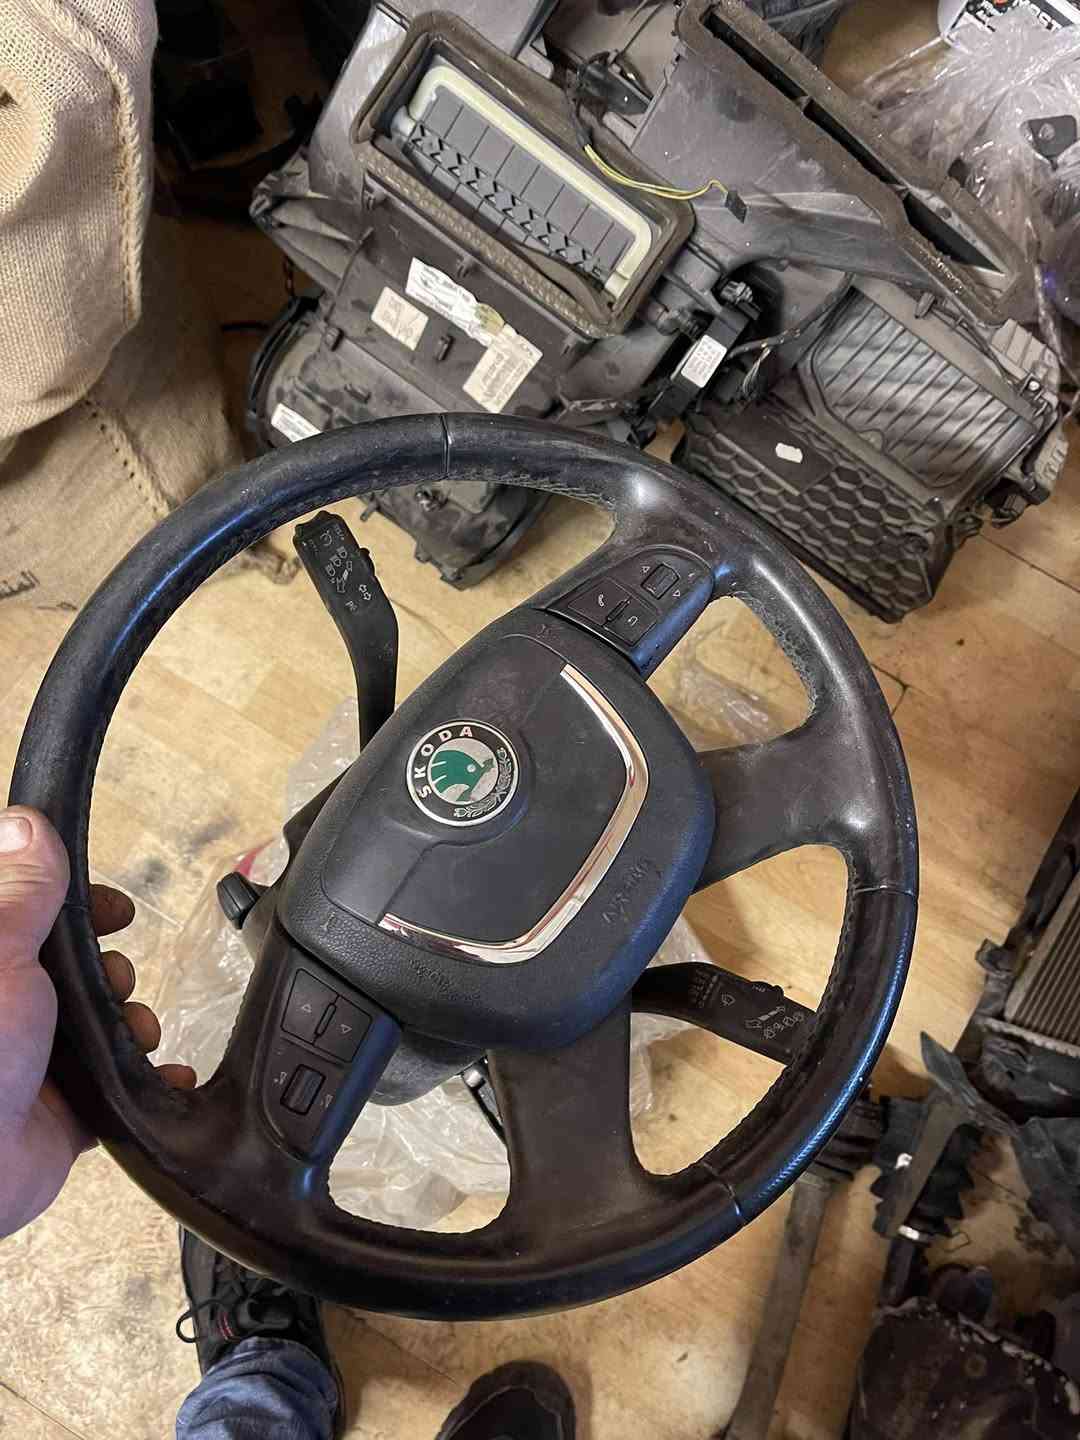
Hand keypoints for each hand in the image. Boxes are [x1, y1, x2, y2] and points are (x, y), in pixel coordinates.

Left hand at [0, 806, 194, 1237]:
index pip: (35, 916)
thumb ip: (20, 893)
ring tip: (136, 1029)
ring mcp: (29, 1065)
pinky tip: (167, 1074)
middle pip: (72, 971)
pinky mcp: (57, 1115)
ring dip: (132, 1022)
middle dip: (111, 969)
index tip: (112, 908)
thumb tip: (26, 825)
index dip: (78, 907)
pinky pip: (117, 1091)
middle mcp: (7, 1012)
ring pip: (98, 1026)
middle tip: (118, 977)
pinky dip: (148, 1081)